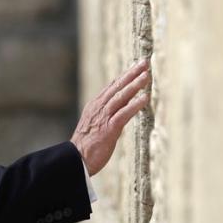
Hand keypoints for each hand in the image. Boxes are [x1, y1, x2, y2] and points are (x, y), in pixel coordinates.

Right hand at [70, 58, 150, 174]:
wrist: (74, 159)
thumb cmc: (85, 146)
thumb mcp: (94, 125)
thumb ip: (105, 116)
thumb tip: (118, 112)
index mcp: (95, 106)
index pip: (112, 86)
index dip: (124, 75)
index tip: (136, 66)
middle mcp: (99, 108)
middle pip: (117, 86)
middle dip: (131, 73)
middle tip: (145, 62)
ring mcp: (103, 117)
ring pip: (121, 96)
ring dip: (135, 85)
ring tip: (147, 75)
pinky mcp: (109, 128)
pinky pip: (124, 113)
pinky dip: (135, 104)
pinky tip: (145, 97)